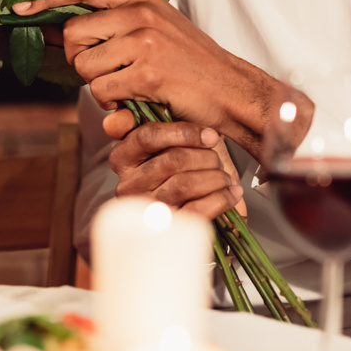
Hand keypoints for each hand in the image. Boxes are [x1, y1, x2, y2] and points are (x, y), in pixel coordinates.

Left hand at [11, 0, 241, 129]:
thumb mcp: (155, 26)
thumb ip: (115, 21)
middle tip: (102, 72)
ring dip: (97, 85)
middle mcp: (140, 12)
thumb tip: (60, 28)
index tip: (19, 7)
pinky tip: (136, 99)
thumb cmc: (189, 62)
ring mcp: (144, 41)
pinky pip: (101, 90)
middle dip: (78, 59)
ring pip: (85, 66)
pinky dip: (112, 103)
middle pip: (73, 33)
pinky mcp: (147, 72)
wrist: (230, 89)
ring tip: (126, 86)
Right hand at [105, 119, 245, 219]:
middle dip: (206, 157)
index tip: (211, 136)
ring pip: (185, 184)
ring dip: (215, 178)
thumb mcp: (166, 146)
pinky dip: (221, 199)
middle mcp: (129, 184)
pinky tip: (230, 193)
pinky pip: (197, 210)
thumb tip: (119, 120)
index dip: (184, 133)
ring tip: (225, 177)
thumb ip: (158, 128)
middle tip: (218, 160)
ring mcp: (146, 208)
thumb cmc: (177, 173)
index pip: (147, 136)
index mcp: (124, 158)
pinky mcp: (166, 229)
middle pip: (172, 160)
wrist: (180, 223)